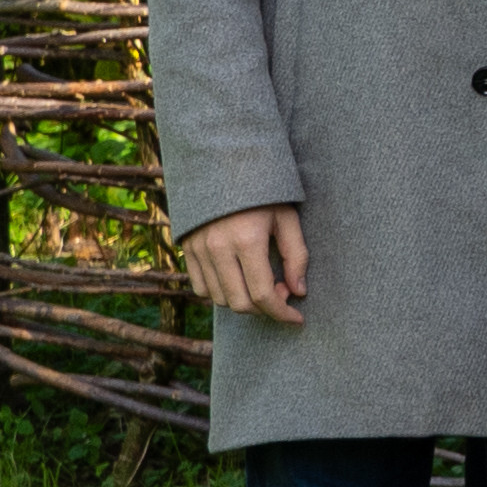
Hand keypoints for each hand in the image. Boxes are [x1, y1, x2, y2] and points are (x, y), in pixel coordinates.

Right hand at [181, 202, 306, 324]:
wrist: (223, 166)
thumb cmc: (264, 192)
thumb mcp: (287, 218)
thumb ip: (296, 256)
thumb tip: (299, 292)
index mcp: (247, 241)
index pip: (262, 294)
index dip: (281, 313)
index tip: (297, 319)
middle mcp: (218, 248)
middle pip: (238, 303)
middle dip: (264, 310)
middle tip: (283, 293)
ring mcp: (198, 250)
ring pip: (218, 298)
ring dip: (243, 302)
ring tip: (263, 282)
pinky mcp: (187, 249)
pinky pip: (200, 287)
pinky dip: (221, 293)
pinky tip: (240, 280)